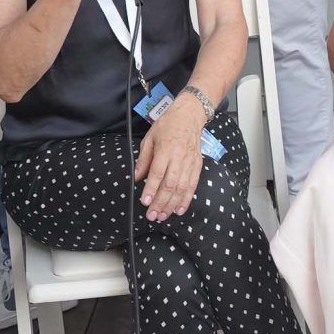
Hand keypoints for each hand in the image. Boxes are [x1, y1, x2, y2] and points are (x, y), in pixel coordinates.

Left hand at [134, 100, 206, 220]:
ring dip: (172, 205)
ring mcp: (190, 163)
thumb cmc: (168, 125)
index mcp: (165, 150)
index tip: (145, 201)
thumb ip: (143, 159)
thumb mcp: (149, 139)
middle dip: (161, 202)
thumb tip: (136, 177)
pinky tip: (179, 210)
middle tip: (152, 215)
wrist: (189, 116)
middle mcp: (179, 158)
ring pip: (182, 188)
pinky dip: (186, 199)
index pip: (157, 173)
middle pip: (170, 185)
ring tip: (163, 216)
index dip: (151, 189)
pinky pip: (193, 186)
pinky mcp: (197, 166)